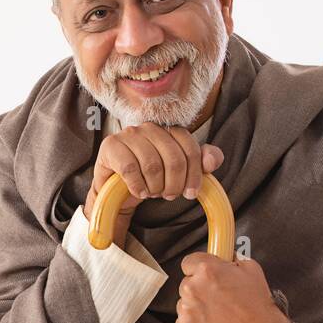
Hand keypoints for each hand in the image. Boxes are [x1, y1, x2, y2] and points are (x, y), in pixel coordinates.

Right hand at [82, 123, 224, 248]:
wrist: (116, 188)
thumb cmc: (149, 178)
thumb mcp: (179, 173)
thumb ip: (200, 163)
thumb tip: (211, 161)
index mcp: (169, 129)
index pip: (190, 149)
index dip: (194, 175)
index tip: (190, 193)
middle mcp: (149, 127)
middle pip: (174, 159)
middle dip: (174, 184)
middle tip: (168, 195)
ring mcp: (129, 134)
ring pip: (152, 165)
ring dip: (155, 187)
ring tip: (152, 192)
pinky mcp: (111, 145)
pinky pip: (130, 169)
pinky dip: (138, 187)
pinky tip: (139, 191)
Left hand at [175, 252, 292, 322]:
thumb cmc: (258, 308)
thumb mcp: (252, 270)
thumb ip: (232, 260)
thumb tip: (226, 256)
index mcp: (207, 270)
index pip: (189, 262)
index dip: (198, 269)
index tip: (204, 275)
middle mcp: (193, 288)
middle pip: (187, 283)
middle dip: (199, 289)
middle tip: (218, 298)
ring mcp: (187, 309)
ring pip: (184, 303)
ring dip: (196, 306)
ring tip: (217, 314)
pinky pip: (183, 322)